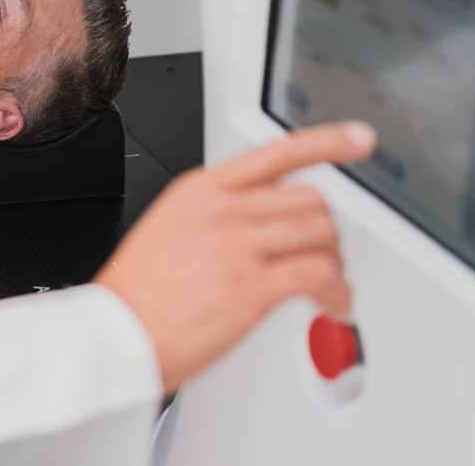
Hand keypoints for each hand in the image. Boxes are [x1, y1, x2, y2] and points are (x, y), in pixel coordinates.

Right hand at [96, 122, 376, 393]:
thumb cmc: (139, 295)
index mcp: (202, 188)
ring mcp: (238, 244)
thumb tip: (259, 221)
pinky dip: (337, 292)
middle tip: (326, 257)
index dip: (327, 142)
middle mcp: (223, 208)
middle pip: (310, 198)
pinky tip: (332, 304)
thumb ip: (216, 214)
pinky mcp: (252, 285)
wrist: (116, 335)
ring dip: (336, 264)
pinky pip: (319, 275)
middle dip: (327, 231)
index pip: (276, 152)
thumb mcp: (171, 227)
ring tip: (330, 287)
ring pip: (320, 233)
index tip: (358, 138)